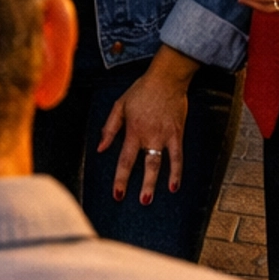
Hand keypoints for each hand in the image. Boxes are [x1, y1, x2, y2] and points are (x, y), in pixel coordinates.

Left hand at [99, 47, 196, 203]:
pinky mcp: (177, 133)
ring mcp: (164, 136)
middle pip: (144, 165)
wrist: (166, 78)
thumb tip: (100, 148)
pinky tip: (174, 186)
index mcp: (133, 129)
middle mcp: (149, 135)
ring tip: (149, 199)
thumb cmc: (141, 90)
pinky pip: (178, 156)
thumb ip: (110, 128)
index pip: (125, 159)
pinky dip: (177, 172)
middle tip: (138, 201)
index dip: (121, 178)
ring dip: (155, 182)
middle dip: (141, 185)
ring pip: (159, 163)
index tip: (118, 193)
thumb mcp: (120, 105)